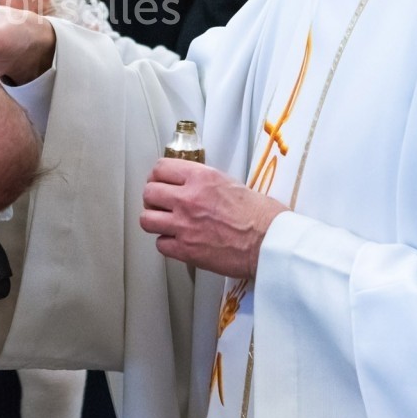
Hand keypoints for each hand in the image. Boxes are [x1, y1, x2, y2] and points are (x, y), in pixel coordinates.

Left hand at [140, 158, 287, 279]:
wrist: (270, 243)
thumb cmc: (261, 215)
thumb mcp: (231, 183)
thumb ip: (205, 182)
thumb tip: (192, 185)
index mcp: (201, 178)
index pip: (161, 168)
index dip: (158, 176)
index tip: (161, 182)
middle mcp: (188, 198)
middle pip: (149, 193)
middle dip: (153, 198)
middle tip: (161, 204)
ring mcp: (184, 225)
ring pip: (146, 219)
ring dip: (155, 220)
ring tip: (166, 223)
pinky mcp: (186, 250)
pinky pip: (160, 244)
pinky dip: (167, 243)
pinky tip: (178, 241)